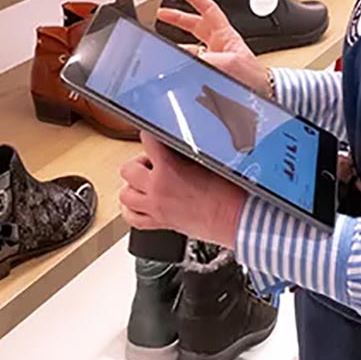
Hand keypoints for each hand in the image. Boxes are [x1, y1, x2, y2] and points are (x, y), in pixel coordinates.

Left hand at [120, 133, 246, 247]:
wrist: (236, 218)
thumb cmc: (229, 193)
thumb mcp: (207, 161)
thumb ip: (184, 153)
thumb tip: (175, 146)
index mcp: (169, 168)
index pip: (147, 140)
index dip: (149, 136)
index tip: (152, 137)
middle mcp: (157, 188)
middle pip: (128, 169)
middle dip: (139, 164)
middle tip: (152, 165)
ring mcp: (156, 207)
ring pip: (124, 194)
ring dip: (133, 186)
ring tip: (145, 184)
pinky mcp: (159, 223)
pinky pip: (132, 218)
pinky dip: (131, 210)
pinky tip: (139, 204)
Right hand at [157, 0, 270, 97]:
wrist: (262, 93)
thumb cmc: (254, 75)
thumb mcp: (229, 62)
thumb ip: (206, 58)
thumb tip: (184, 56)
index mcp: (225, 34)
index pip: (208, 8)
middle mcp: (218, 43)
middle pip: (195, 24)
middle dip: (178, 18)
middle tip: (162, 13)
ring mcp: (215, 57)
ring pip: (191, 44)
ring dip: (178, 45)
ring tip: (164, 46)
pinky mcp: (212, 70)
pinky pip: (193, 61)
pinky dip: (183, 62)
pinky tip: (176, 65)